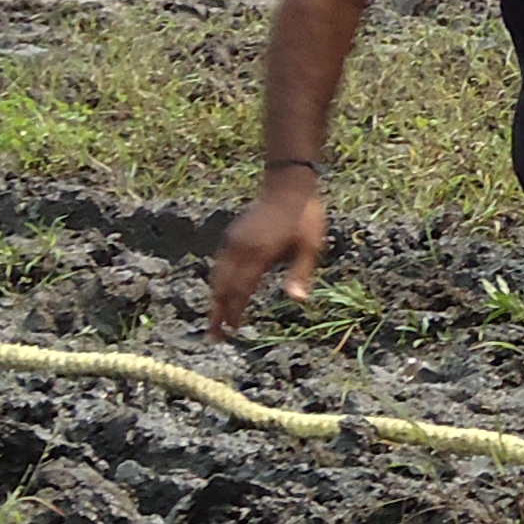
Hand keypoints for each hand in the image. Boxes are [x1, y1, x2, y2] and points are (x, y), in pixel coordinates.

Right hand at [209, 167, 326, 337]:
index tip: (231, 331)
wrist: (288, 186)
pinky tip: (221, 293)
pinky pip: (219, 264)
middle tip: (214, 337)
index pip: (241, 289)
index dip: (234, 312)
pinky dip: (217, 282)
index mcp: (259, 253)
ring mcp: (233, 241)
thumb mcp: (310, 246)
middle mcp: (240, 248)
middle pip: (223, 286)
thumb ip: (300, 273)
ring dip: (214, 299)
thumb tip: (298, 301)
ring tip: (213, 321)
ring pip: (217, 276)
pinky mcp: (232, 236)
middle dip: (217, 312)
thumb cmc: (305, 217)